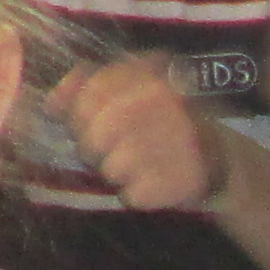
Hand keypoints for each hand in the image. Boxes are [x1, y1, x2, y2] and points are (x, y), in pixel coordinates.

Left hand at [56, 60, 220, 211]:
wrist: (219, 158)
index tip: (82, 124)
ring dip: (114, 172)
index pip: (88, 94)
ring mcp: (174, 141)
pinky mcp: (181, 180)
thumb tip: (49, 105)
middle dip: (92, 148)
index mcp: (146, 75)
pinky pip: (131, 195)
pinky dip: (135, 193)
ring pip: (109, 169)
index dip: (76, 115)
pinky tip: (152, 181)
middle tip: (108, 150)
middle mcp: (161, 103)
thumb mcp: (130, 90)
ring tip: (135, 164)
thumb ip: (86, 87)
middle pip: (92, 137)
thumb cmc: (161, 121)